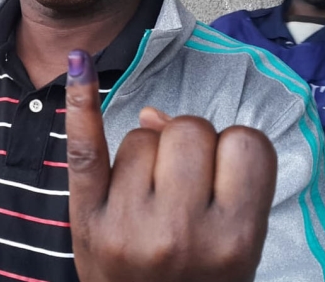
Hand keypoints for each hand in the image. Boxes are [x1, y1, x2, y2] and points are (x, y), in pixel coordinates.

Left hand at [65, 49, 276, 281]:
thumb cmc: (201, 281)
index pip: (246, 143)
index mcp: (236, 239)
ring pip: (142, 134)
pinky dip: (81, 104)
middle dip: (189, 147)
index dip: (236, 150)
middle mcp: (182, 232)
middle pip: (190, 129)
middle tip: (183, 190)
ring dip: (148, 154)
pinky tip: (78, 65)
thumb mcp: (238, 247)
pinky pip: (86, 148)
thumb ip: (221, 177)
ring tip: (150, 200)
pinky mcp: (88, 220)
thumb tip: (158, 115)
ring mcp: (130, 225)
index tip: (227, 177)